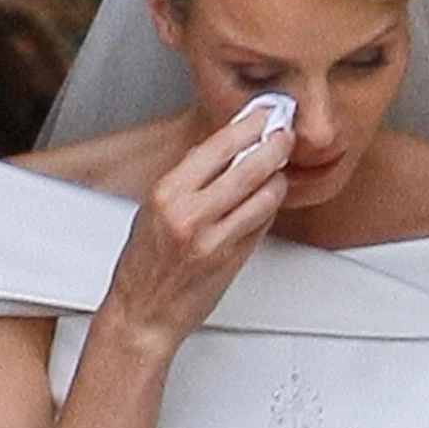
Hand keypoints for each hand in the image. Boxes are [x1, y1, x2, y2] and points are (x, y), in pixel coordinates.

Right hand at [102, 108, 292, 354]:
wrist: (143, 314)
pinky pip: (263, 221)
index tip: (263, 113)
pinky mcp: (232, 258)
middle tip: (285, 133)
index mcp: (167, 193)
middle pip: (249, 166)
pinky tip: (269, 196)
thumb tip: (219, 149)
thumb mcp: (152, 210)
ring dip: (278, 177)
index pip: (217, 146)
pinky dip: (270, 205)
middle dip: (274, 144)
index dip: (247, 125)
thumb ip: (187, 180)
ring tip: (278, 168)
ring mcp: (215, 237)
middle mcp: (190, 213)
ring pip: (264, 194)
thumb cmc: (144, 265)